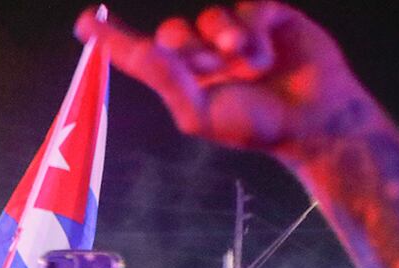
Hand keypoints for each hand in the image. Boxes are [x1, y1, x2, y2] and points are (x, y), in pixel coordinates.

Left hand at [80, 4, 380, 163]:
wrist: (314, 118)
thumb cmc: (255, 125)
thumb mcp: (201, 113)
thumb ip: (167, 81)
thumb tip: (139, 49)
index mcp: (181, 80)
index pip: (138, 54)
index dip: (111, 38)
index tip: (85, 23)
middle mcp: (202, 53)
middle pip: (172, 32)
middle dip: (187, 46)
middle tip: (210, 65)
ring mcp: (234, 31)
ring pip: (210, 16)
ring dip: (227, 39)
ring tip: (251, 65)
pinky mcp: (265, 15)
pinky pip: (247, 5)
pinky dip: (252, 28)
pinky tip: (266, 53)